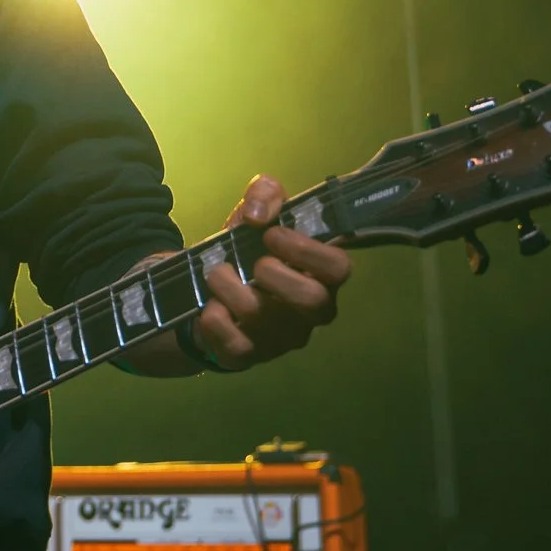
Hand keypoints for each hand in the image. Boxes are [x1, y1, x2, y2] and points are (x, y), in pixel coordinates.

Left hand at [191, 174, 352, 370]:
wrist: (210, 288)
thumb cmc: (249, 249)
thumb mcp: (258, 211)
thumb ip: (265, 194)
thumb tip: (257, 214)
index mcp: (322, 276)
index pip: (340, 268)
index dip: (306, 250)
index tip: (271, 235)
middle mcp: (312, 312)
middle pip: (312, 300)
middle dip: (273, 273)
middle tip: (251, 262)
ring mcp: (283, 339)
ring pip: (259, 314)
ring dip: (228, 285)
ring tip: (218, 274)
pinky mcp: (251, 356)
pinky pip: (234, 342)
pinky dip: (214, 317)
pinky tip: (212, 304)